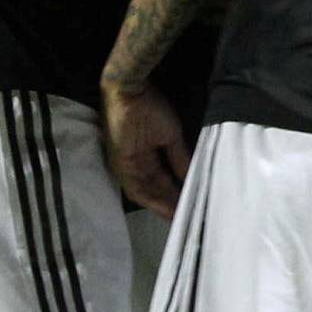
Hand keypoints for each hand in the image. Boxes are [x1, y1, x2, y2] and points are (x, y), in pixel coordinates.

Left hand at [102, 78, 189, 220]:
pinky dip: (153, 201)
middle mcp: (134, 165)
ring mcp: (125, 168)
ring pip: (145, 194)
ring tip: (180, 219)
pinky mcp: (120, 167)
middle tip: (188, 219)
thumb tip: (190, 176)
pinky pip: (137, 190)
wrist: (131, 92)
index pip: (161, 181)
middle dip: (170, 205)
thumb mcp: (170, 136)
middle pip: (153, 191)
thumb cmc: (150, 108)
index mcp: (145, 156)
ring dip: (162, 207)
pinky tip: (168, 210)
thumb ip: (178, 158)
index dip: (175, 194)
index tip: (190, 205)